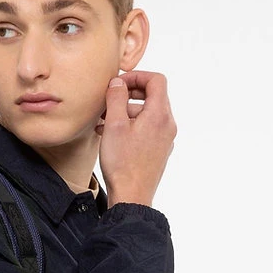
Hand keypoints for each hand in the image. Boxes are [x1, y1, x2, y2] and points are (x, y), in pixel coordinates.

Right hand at [95, 71, 177, 207]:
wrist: (132, 196)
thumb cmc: (123, 163)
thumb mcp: (114, 125)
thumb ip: (117, 98)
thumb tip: (118, 82)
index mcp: (159, 114)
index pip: (156, 80)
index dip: (137, 76)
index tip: (119, 83)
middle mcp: (167, 124)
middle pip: (153, 96)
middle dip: (129, 94)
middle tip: (110, 100)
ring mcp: (165, 139)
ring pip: (147, 114)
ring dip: (127, 112)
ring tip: (105, 121)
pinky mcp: (159, 151)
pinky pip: (147, 129)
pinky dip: (131, 126)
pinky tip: (112, 136)